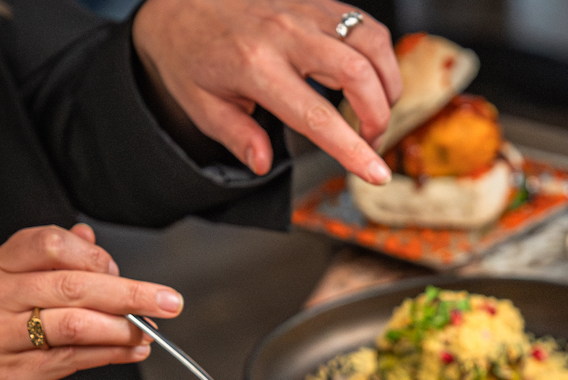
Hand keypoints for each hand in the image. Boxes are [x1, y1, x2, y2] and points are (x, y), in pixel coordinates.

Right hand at [0, 225, 181, 379]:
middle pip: (71, 282)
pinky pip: (71, 360)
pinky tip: (133, 352)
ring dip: (124, 327)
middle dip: (130, 291)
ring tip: (150, 332)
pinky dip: (111, 355)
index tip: (122, 273)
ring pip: (75, 321)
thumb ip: (43, 266)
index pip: (49, 242)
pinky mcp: (8, 374)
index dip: (95, 255)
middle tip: (170, 301)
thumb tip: (87, 237)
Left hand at [133, 0, 400, 184]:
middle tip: (369, 140)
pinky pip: (366, 25)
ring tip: (374, 109)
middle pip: (358, 74)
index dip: (353, 149)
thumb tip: (261, 162)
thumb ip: (236, 135)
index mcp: (254, 67)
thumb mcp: (200, 104)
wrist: (180, 0)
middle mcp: (284, 34)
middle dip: (378, 116)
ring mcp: (304, 12)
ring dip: (387, 84)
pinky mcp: (317, 1)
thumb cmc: (190, 52)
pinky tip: (370, 77)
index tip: (377, 173)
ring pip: (372, 44)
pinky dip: (380, 56)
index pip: (316, 116)